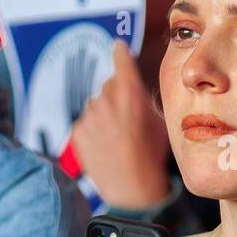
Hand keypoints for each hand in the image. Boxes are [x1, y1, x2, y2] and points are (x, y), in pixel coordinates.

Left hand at [70, 41, 170, 209]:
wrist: (133, 189)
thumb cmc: (150, 156)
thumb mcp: (159, 122)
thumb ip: (145, 100)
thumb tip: (136, 89)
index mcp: (130, 94)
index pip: (121, 60)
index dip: (120, 53)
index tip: (118, 46)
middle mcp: (106, 102)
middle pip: (109, 84)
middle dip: (117, 94)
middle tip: (127, 117)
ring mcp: (89, 117)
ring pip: (96, 104)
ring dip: (104, 113)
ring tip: (116, 136)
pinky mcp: (77, 133)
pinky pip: (85, 121)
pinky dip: (93, 129)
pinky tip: (105, 144)